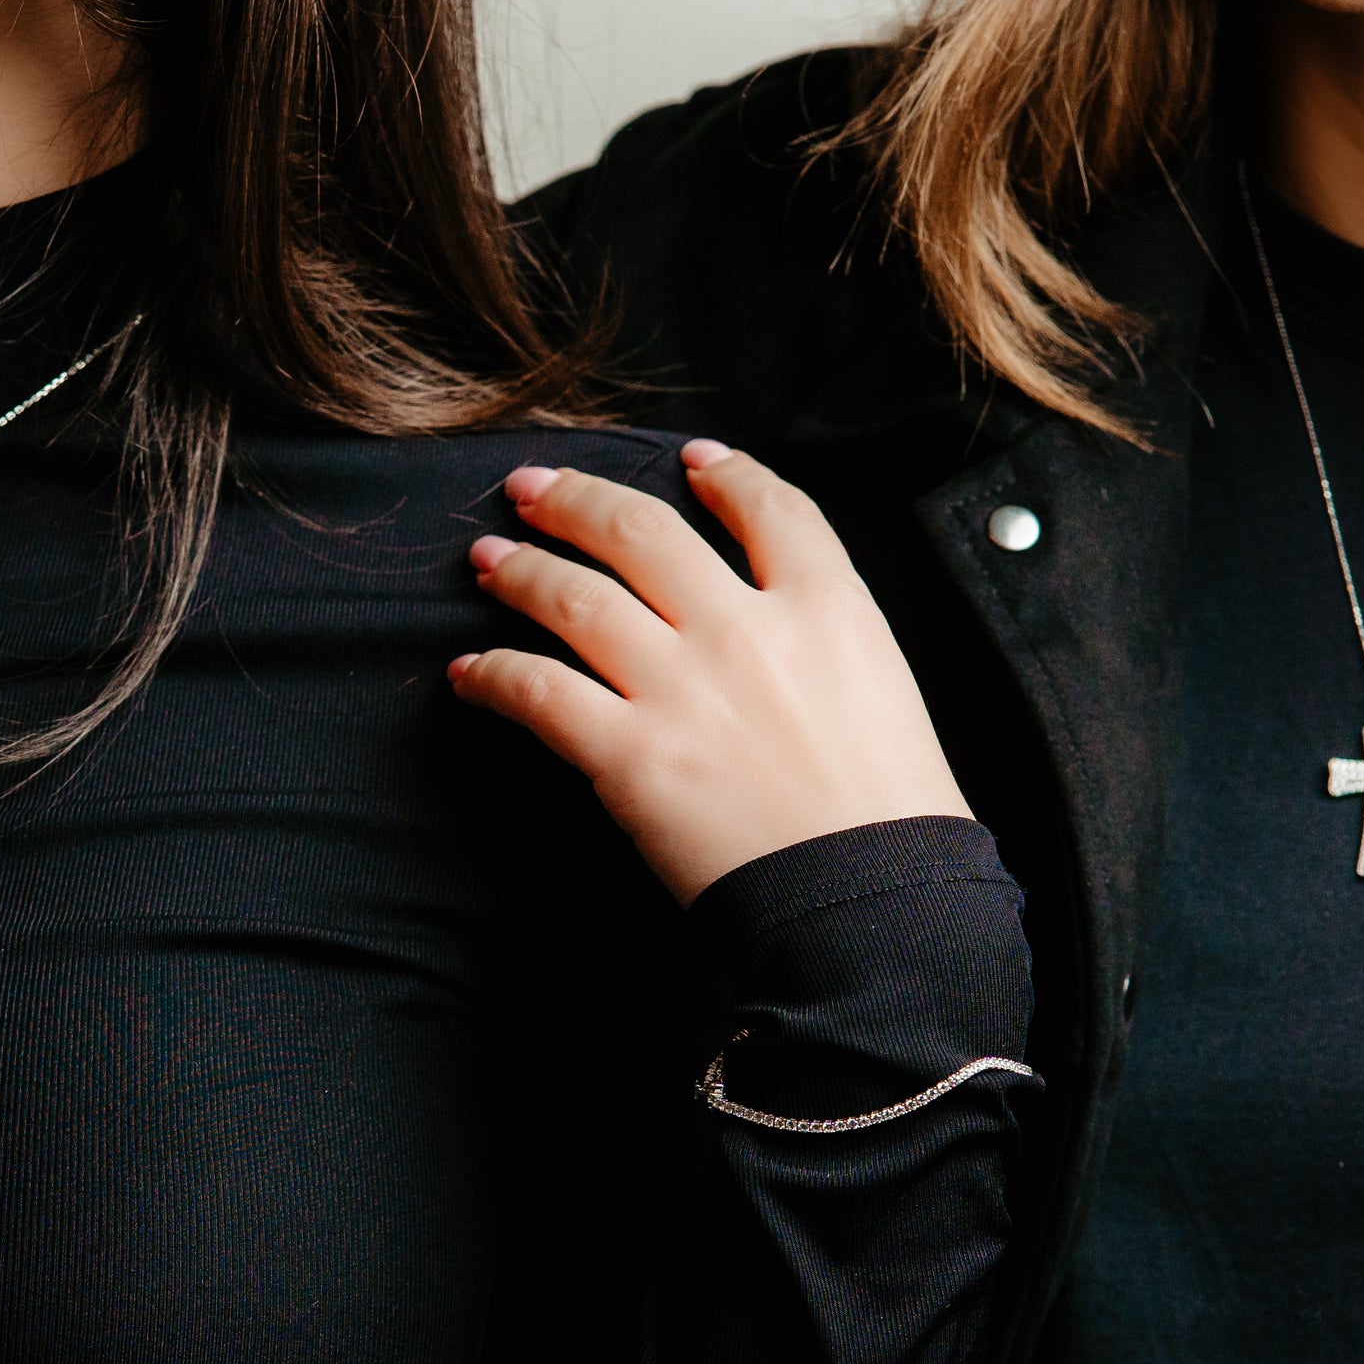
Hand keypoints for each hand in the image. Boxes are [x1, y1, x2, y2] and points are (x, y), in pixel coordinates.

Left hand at [446, 442, 971, 901]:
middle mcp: (745, 630)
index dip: (727, 474)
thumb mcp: (889, 695)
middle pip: (643, 532)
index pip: (771, 510)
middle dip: (577, 500)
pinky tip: (468, 673)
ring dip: (521, 571)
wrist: (870, 902)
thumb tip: (781, 636)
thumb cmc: (895, 821)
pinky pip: (537, 692)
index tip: (690, 461)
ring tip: (487, 560)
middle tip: (533, 489)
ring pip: (576, 596)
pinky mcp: (627, 754)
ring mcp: (680, 687)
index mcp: (827, 609)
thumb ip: (829, 647)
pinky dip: (493, 675)